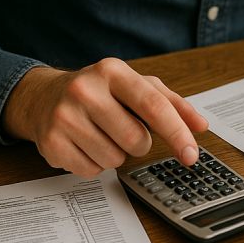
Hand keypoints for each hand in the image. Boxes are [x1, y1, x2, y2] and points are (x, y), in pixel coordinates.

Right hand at [2, 58, 208, 176]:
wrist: (43, 97)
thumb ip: (172, 104)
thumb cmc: (100, 92)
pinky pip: (91, 171)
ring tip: (101, 134)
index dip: (176, 132)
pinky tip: (84, 144)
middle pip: (136, 139)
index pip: (153, 106)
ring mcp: (65, 117)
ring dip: (116, 154)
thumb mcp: (135, 86)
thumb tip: (200, 126)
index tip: (191, 154)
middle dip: (139, 143)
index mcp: (112, 71)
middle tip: (124, 129)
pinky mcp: (51, 143)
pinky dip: (95, 164)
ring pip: (114, 159)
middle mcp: (86, 90)